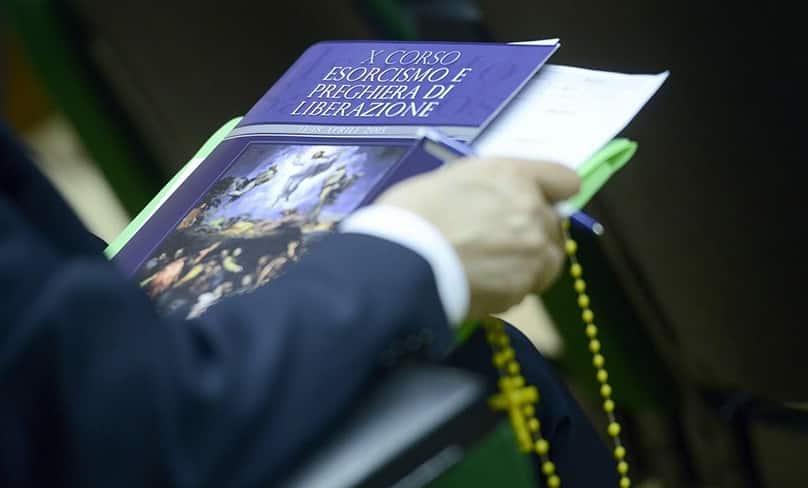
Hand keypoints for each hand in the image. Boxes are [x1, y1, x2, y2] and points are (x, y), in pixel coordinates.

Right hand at [376, 158, 579, 319]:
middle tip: (496, 246)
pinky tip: (477, 287)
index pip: (564, 180)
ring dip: (526, 267)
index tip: (539, 205)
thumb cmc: (411, 214)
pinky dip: (507, 291)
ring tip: (489, 272)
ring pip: (548, 262)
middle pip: (554, 226)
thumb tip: (494, 203)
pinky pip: (525, 290)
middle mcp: (532, 208)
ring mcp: (532, 250)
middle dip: (532, 235)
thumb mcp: (450, 181)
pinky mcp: (523, 286)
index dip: (553, 194)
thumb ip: (487, 189)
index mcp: (513, 175)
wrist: (400, 261)